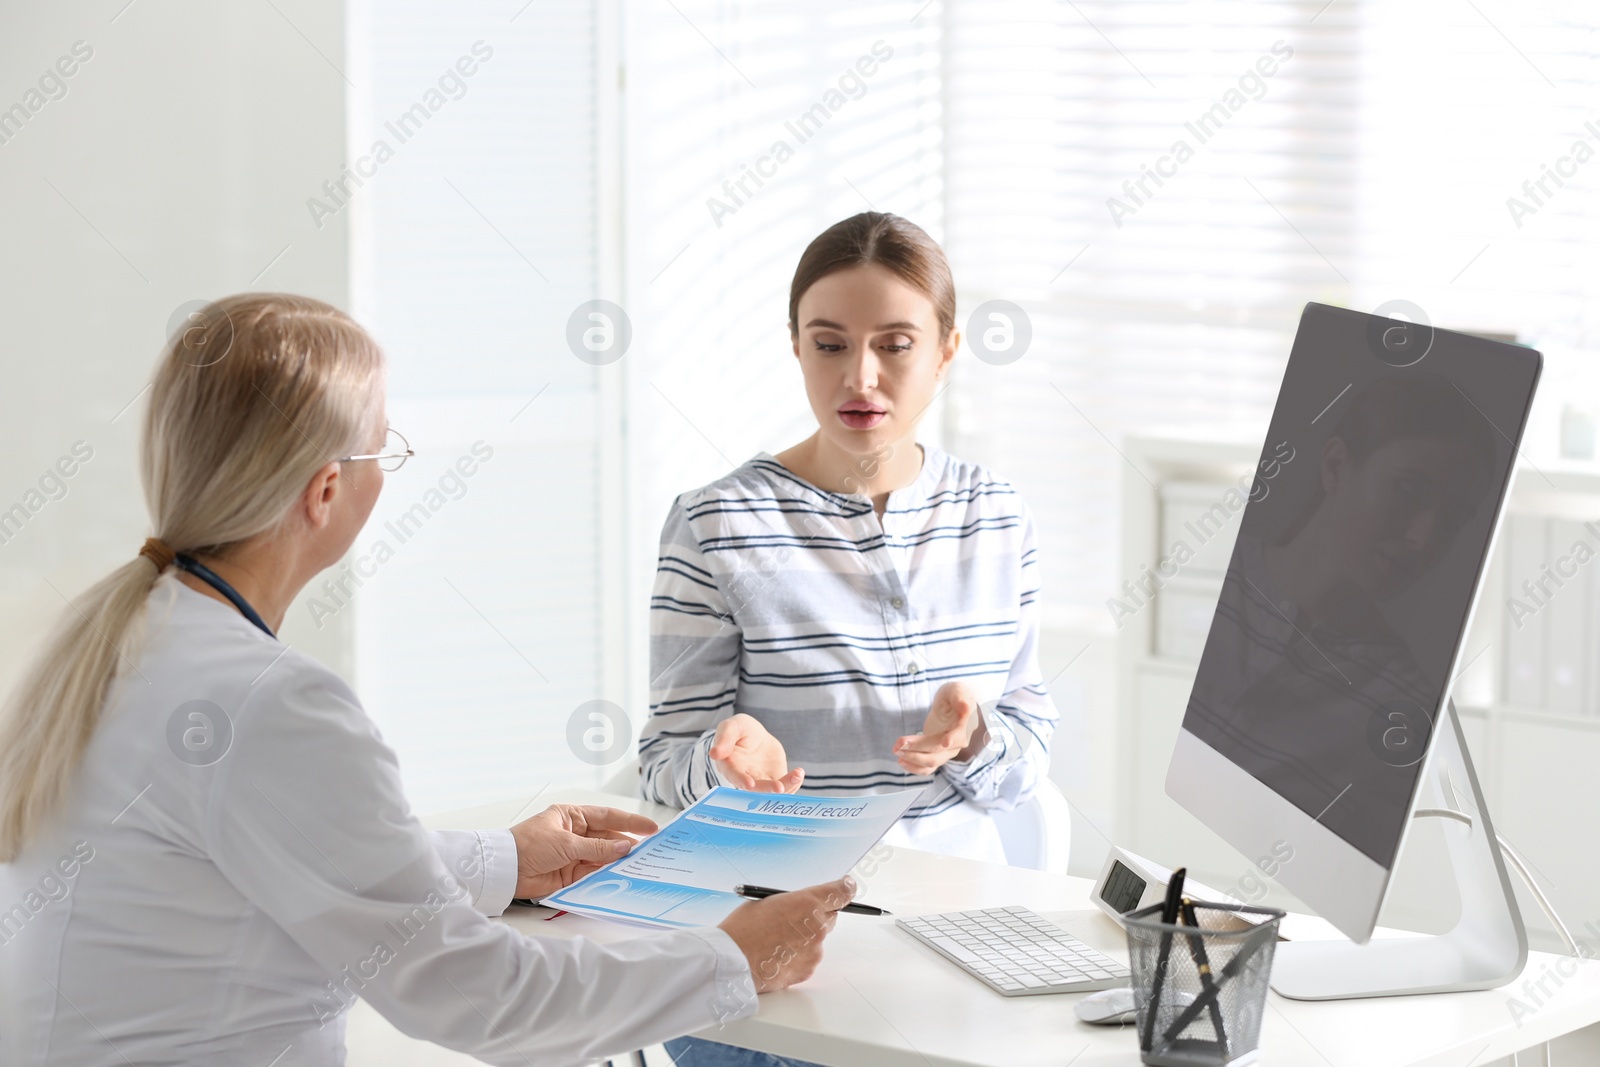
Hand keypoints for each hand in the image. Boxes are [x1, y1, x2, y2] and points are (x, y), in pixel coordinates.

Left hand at [509, 804, 657, 898]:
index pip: (607, 817)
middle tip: (649, 852)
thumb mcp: (566, 843)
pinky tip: (620, 877)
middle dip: (627, 845)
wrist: (505, 870)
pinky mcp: (570, 874)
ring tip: (640, 866)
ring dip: (618, 862)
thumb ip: (596, 848)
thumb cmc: (529, 845)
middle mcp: (575, 834)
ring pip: (602, 857)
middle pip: (607, 838)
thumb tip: (624, 848)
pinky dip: (605, 876)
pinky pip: (593, 874)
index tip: (651, 828)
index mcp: (573, 816)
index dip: (630, 822)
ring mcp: (574, 854)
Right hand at [710, 714, 804, 792]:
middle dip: (767, 790)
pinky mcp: (775, 780)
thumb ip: (725, 737)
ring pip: (771, 791)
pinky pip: (785, 786)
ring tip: (797, 775)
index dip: (741, 780)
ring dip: (785, 787)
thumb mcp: (732, 726)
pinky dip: (793, 783)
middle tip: (779, 788)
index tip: (750, 785)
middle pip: (755, 789)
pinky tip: (799, 774)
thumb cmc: (739, 730)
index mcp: (729, 765)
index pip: (733, 775)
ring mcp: (761, 781)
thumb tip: (714, 753)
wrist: (755, 735)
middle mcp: (744, 778)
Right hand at [717, 877, 855, 991]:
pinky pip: (808, 959)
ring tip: (776, 942)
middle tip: (796, 920)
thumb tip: (802, 908)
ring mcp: (814, 951)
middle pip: (830, 917)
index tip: (848, 886)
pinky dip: (798, 957)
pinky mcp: (808, 970)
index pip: (841, 892)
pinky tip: (777, 956)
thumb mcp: (767, 902)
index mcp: (807, 903)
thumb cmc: (742, 929)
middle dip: (818, 916)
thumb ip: (793, 904)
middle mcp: (817, 926)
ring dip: (805, 939)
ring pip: (817, 940)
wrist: (731, 962)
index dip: (845, 888)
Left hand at [892, 680, 986, 774]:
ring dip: (914, 758)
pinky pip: (928, 768)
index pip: (961, 734)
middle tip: (899, 742)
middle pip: (939, 750)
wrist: (951, 705)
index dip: (953, 738)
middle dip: (918, 747)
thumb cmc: (954, 695)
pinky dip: (915, 768)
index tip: (944, 742)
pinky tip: (902, 762)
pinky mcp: (937, 755)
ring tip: (896, 750)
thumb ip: (960, 697)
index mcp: (965, 725)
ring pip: (932, 761)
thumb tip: (965, 707)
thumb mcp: (957, 690)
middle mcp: (959, 742)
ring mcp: (948, 751)